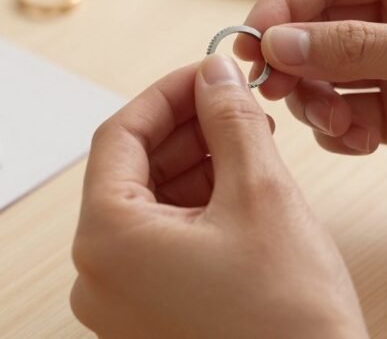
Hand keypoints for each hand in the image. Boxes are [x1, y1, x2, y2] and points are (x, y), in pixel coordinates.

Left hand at [71, 56, 366, 338]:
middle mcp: (98, 277)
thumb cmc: (288, 322)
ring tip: (248, 142)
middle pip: (131, 171)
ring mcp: (122, 305)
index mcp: (106, 240)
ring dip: (194, 166)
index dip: (167, 94)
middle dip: (185, 129)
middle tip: (235, 103)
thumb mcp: (261, 193)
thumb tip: (215, 73)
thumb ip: (230, 119)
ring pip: (149, 207)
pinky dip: (197, 209)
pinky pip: (162, 245)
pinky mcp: (151, 321)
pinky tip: (240, 189)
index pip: (118, 136)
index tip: (206, 73)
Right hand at [236, 0, 386, 218]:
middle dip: (291, 58)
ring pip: (323, 73)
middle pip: (316, 25)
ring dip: (314, 100)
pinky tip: (360, 143)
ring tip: (338, 124)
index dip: (282, 6)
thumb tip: (278, 40)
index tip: (253, 45)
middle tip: (275, 90)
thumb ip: (358, 47)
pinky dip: (337, 129)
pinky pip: (344, 113)